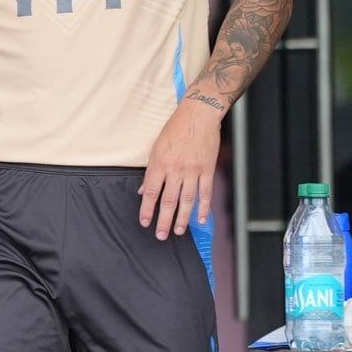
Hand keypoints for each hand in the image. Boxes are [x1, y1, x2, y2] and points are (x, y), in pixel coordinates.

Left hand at [138, 98, 222, 239]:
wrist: (198, 116)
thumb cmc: (174, 131)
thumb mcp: (155, 149)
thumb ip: (150, 172)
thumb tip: (143, 192)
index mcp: (159, 165)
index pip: (151, 193)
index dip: (147, 210)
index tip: (145, 222)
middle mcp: (175, 170)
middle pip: (168, 200)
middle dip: (163, 220)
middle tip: (161, 235)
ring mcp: (193, 171)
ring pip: (187, 200)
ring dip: (182, 218)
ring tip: (178, 231)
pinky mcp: (207, 169)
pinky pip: (205, 192)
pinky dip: (204, 207)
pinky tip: (202, 219)